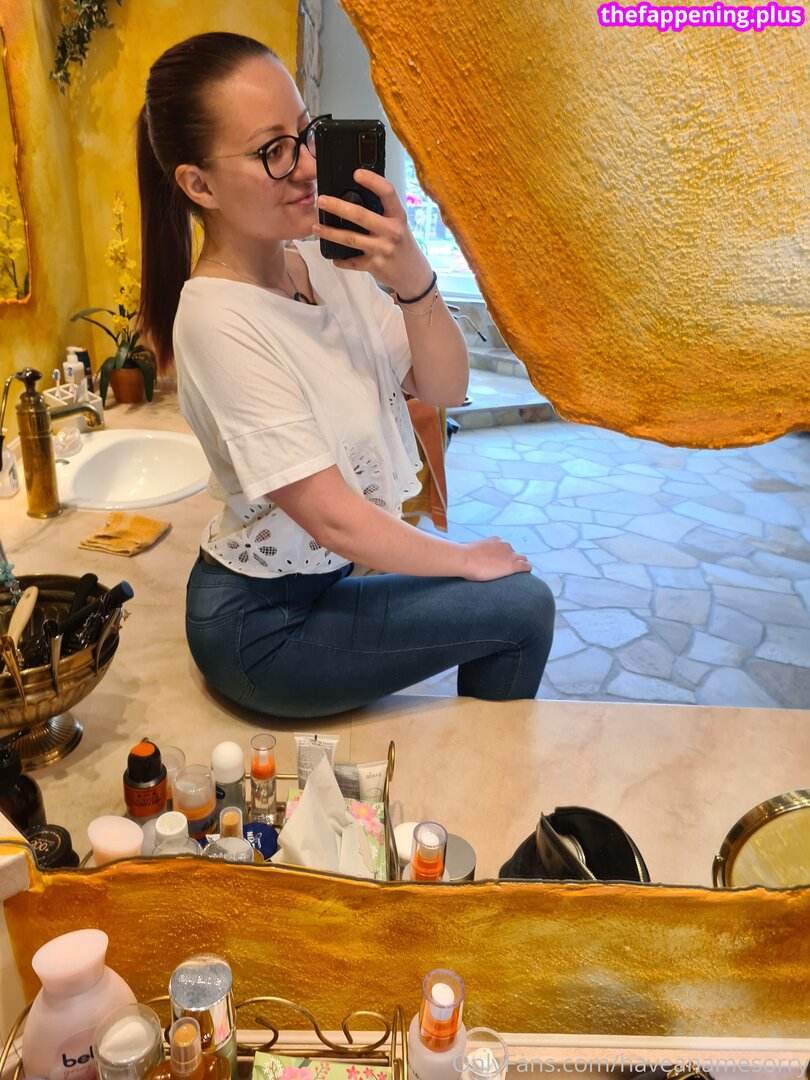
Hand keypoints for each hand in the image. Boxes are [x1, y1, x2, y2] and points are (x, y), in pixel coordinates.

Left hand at [313, 169, 432, 294]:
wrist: (414, 274)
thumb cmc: (402, 244)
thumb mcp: (398, 224)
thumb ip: (381, 213)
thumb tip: (353, 198)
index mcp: (398, 216)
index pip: (388, 193)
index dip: (373, 181)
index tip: (356, 173)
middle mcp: (391, 231)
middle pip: (361, 215)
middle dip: (338, 207)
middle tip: (321, 200)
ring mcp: (383, 249)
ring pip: (351, 239)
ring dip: (330, 233)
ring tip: (316, 227)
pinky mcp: (375, 265)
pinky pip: (353, 262)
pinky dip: (341, 260)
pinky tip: (333, 257)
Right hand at [461, 537, 532, 581]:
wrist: (464, 559)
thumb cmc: (462, 557)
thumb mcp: (470, 551)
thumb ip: (475, 553)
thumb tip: (467, 559)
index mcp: (495, 540)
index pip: (505, 547)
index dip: (504, 555)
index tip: (501, 562)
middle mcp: (504, 545)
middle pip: (515, 553)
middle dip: (513, 559)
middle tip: (508, 570)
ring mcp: (509, 555)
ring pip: (522, 558)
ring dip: (520, 564)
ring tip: (519, 574)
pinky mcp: (512, 565)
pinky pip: (525, 566)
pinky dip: (527, 569)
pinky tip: (526, 574)